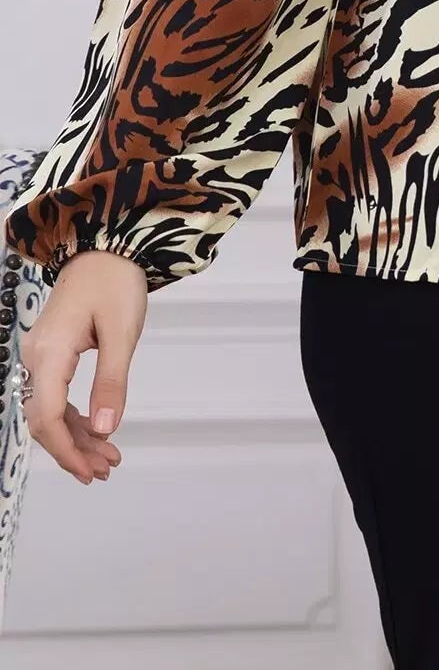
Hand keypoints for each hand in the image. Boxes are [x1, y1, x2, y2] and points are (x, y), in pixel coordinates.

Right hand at [18, 249, 146, 483]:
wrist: (105, 246)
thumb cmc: (115, 283)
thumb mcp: (121, 333)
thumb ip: (111, 381)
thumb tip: (104, 428)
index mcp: (49, 354)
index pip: (47, 416)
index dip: (66, 449)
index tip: (89, 472)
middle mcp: (36, 358)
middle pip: (44, 418)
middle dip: (73, 448)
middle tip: (104, 471)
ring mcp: (42, 355)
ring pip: (51, 409)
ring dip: (77, 435)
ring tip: (108, 458)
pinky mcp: (53, 352)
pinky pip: (56, 393)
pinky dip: (75, 415)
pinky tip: (96, 430)